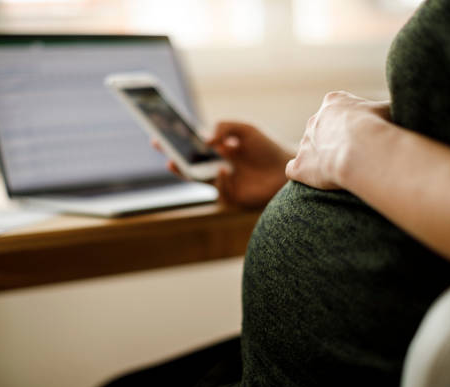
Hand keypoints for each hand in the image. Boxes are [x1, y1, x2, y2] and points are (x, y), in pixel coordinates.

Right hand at [152, 122, 291, 207]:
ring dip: (189, 173)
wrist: (289, 168)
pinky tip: (224, 170)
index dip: (177, 143)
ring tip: (180, 163)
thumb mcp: (245, 129)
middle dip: (175, 160)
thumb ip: (224, 126)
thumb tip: (204, 139)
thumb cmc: (268, 148)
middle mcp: (218, 167)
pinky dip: (220, 180)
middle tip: (163, 152)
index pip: (193, 148)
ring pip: (200, 181)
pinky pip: (220, 191)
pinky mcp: (234, 197)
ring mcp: (225, 184)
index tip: (160, 136)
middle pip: (190, 166)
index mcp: (219, 151)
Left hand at [285, 91, 390, 189]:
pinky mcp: (299, 165)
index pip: (337, 109)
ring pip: (308, 149)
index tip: (362, 134)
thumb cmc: (381, 128)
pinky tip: (316, 181)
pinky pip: (294, 169)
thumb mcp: (390, 109)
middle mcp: (315, 120)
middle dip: (334, 141)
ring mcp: (304, 142)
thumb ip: (386, 110)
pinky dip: (302, 174)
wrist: (363, 150)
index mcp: (334, 102)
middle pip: (321, 130)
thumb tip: (400, 109)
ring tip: (340, 170)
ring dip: (320, 159)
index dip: (350, 123)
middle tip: (353, 155)